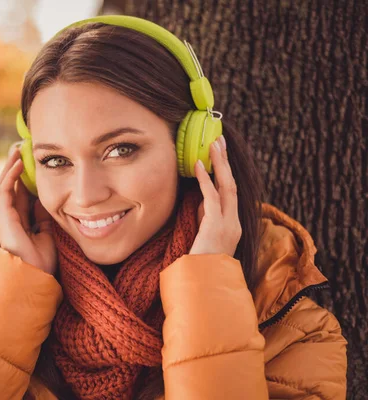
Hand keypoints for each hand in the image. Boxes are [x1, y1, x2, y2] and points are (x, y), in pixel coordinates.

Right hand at [0, 146, 56, 274]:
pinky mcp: (4, 218)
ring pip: (4, 186)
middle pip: (11, 187)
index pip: (22, 194)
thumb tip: (46, 199)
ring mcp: (6, 218)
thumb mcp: (48, 233)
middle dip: (15, 167)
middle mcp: (12, 218)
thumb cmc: (43, 262)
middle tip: (22, 148)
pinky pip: (3, 192)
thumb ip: (44, 217)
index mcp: (22, 222)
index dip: (27, 178)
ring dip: (10, 167)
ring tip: (17, 149)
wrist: (36, 278)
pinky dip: (10, 176)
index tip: (34, 162)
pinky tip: (18, 164)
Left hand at [189, 136, 241, 256]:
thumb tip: (201, 199)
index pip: (230, 193)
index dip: (225, 173)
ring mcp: (228, 224)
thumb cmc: (199, 264)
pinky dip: (205, 180)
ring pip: (227, 187)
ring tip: (213, 145)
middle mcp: (234, 223)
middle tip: (219, 141)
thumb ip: (205, 218)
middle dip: (225, 162)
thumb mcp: (203, 237)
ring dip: (219, 164)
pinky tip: (198, 165)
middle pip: (232, 185)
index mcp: (232, 226)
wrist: (203, 285)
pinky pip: (212, 197)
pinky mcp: (216, 226)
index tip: (219, 155)